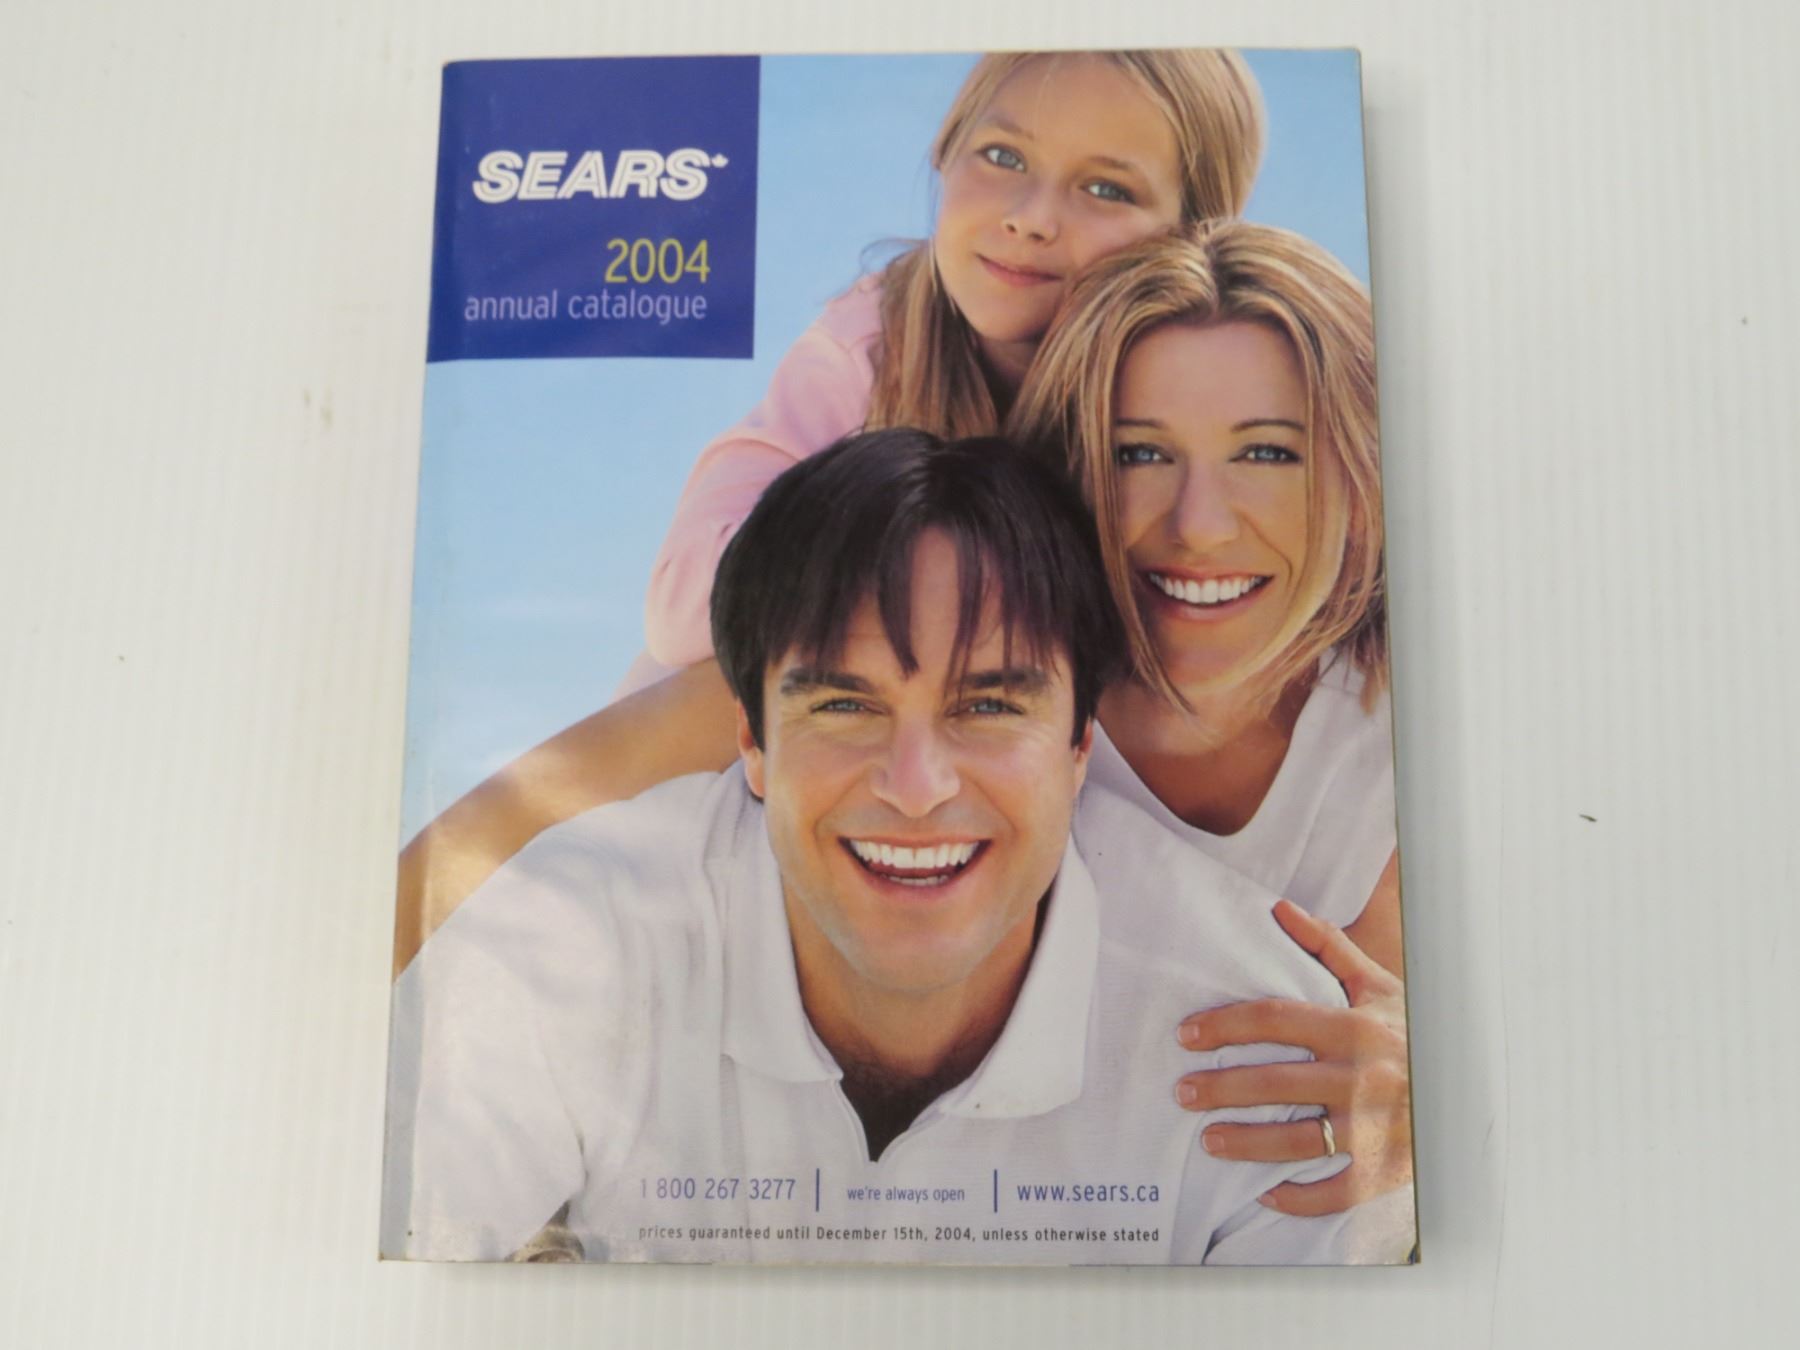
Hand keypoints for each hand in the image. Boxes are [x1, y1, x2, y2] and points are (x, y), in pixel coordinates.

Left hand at [1175, 899, 1410, 1215]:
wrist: (1472, 1086)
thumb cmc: (1412, 1033)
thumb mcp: (1378, 986)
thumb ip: (1329, 948)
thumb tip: (1281, 910)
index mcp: (1354, 1028)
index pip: (1275, 1020)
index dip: (1224, 1026)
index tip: (1187, 1035)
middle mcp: (1361, 1078)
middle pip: (1274, 1083)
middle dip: (1220, 1088)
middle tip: (1183, 1091)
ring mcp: (1372, 1128)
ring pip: (1296, 1141)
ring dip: (1245, 1142)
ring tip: (1207, 1140)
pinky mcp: (1384, 1169)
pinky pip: (1335, 1191)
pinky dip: (1298, 1198)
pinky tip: (1264, 1192)